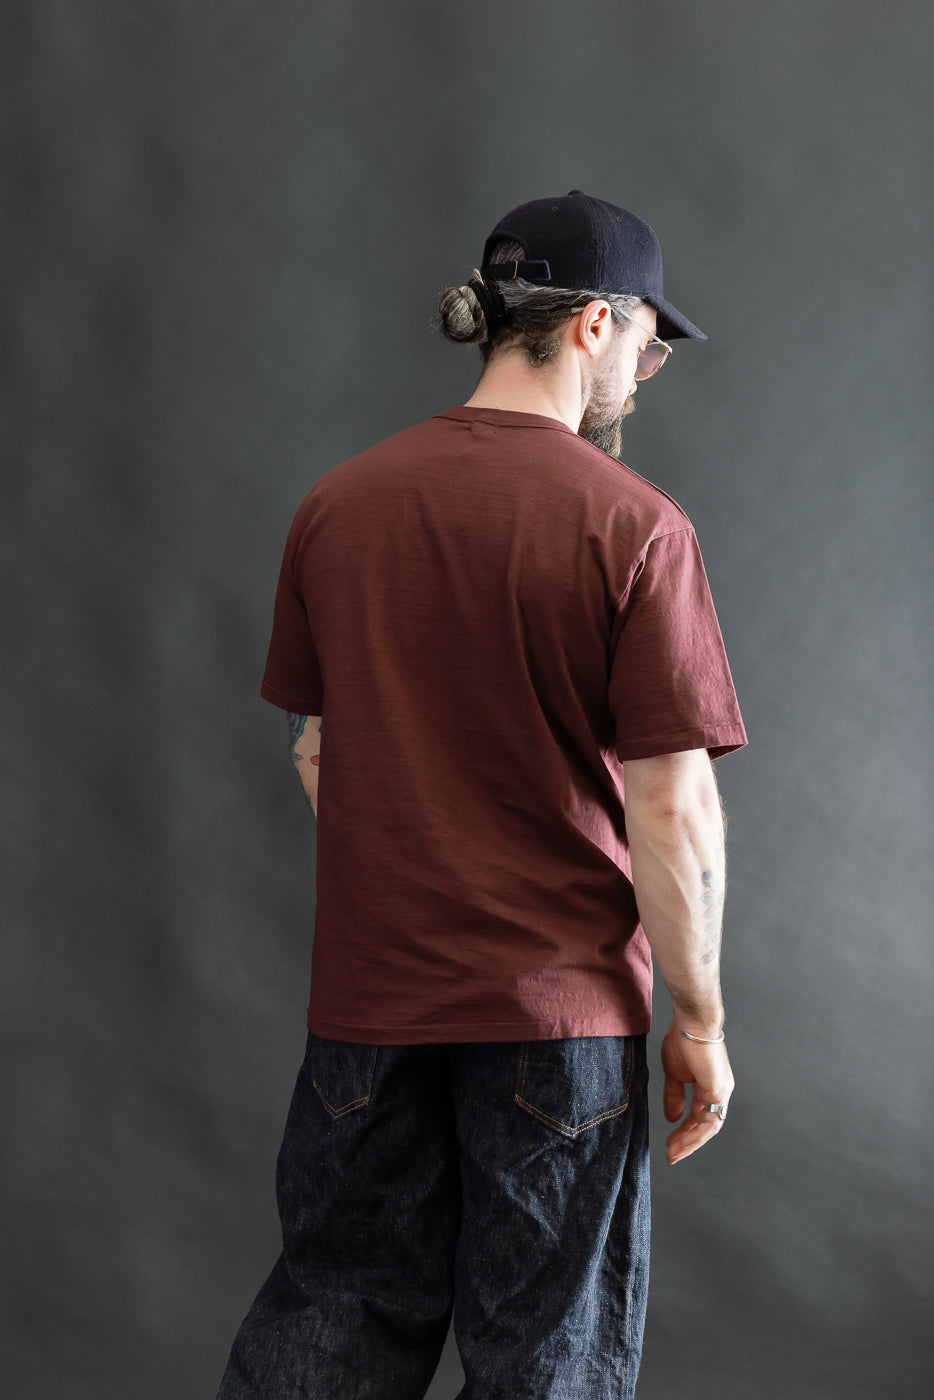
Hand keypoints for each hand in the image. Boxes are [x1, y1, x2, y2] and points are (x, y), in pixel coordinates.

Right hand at [660, 1017, 734, 1164]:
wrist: (691, 1023)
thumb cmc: (682, 1041)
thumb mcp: (674, 1074)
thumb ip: (674, 1096)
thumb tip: (673, 1118)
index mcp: (708, 1086)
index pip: (698, 1117)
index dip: (684, 1132)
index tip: (669, 1144)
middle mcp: (718, 1092)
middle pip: (705, 1127)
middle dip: (687, 1143)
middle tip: (672, 1156)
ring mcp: (720, 1092)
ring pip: (708, 1128)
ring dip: (690, 1142)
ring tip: (673, 1152)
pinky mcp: (718, 1091)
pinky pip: (709, 1121)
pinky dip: (695, 1134)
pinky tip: (681, 1140)